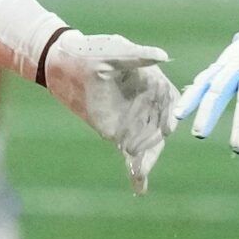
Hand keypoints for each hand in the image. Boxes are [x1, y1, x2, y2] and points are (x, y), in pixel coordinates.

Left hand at [44, 32, 180, 193]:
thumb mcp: (116, 50)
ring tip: (139, 174)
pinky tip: (139, 188)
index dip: (172, 114)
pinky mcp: (119, 134)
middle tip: (147, 158)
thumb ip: (138, 55)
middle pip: (161, 128)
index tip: (168, 126)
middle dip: (156, 145)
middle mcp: (149, 105)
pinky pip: (131, 154)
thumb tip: (162, 56)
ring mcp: (135, 121)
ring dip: (146, 160)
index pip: (171, 101)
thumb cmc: (93, 52)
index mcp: (154, 83)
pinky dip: (136, 171)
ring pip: (148, 144)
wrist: (66, 66)